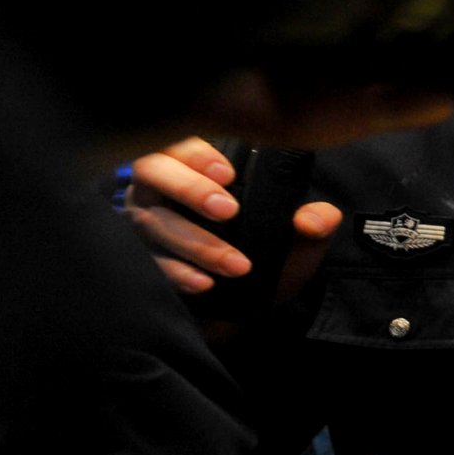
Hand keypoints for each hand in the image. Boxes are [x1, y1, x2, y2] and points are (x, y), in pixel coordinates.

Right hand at [122, 137, 342, 296]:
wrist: (242, 312)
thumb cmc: (264, 260)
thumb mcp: (297, 242)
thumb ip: (315, 224)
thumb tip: (315, 218)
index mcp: (195, 168)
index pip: (181, 142)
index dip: (198, 152)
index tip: (230, 174)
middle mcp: (159, 190)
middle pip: (152, 171)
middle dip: (190, 188)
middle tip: (229, 211)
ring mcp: (143, 223)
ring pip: (152, 221)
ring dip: (196, 242)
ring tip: (237, 265)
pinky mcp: (138, 259)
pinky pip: (147, 261)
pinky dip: (177, 272)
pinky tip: (205, 284)